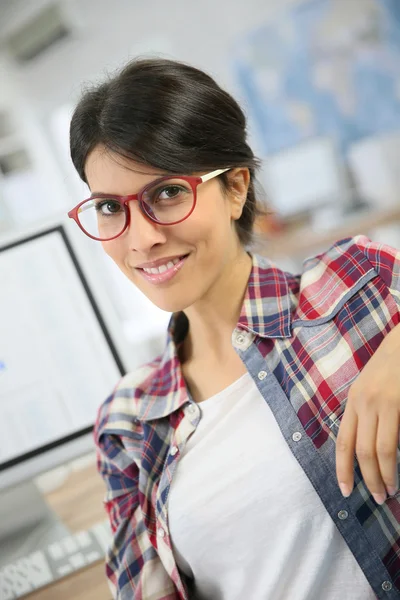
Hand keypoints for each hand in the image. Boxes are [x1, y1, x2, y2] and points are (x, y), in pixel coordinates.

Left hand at [336, 325, 399, 503]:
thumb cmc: (391, 365)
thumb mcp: (369, 388)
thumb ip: (366, 414)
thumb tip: (365, 449)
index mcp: (353, 401)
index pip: (342, 443)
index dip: (343, 470)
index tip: (346, 491)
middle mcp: (364, 402)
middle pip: (362, 452)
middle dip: (369, 480)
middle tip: (379, 498)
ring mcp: (383, 402)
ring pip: (381, 450)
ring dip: (386, 475)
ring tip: (392, 490)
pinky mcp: (399, 402)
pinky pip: (398, 440)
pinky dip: (398, 460)